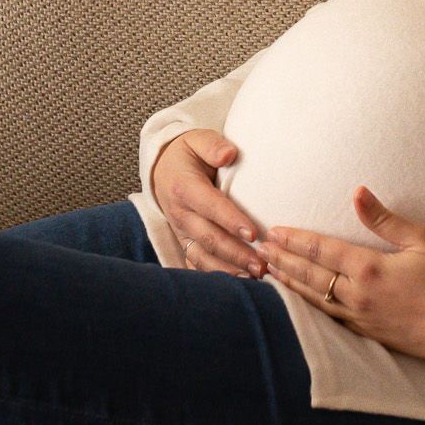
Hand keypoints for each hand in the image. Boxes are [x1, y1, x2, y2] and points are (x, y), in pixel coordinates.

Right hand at [149, 128, 267, 278]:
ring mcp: (182, 232)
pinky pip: (197, 264)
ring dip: (228, 269)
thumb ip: (212, 145)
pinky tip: (237, 285)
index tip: (254, 233)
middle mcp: (181, 214)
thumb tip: (229, 154)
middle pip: (209, 238)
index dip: (231, 221)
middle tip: (261, 264)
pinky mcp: (185, 243)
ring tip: (254, 277)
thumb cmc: (188, 154)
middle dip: (236, 253)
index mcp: (184, 188)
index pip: (211, 207)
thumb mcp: (196, 140)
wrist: (163, 169)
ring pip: (203, 256)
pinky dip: (215, 275)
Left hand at [255, 187, 424, 362]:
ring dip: (289, 283)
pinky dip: (306, 306)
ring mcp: (360, 318)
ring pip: (314, 299)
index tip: (274, 231)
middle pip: (310, 275)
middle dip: (282, 260)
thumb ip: (385, 218)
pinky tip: (297, 300)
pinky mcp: (366, 334)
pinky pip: (327, 318)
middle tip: (259, 249)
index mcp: (369, 269)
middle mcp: (358, 296)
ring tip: (268, 271)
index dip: (294, 240)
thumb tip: (357, 192)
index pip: (321, 250)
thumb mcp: (422, 239)